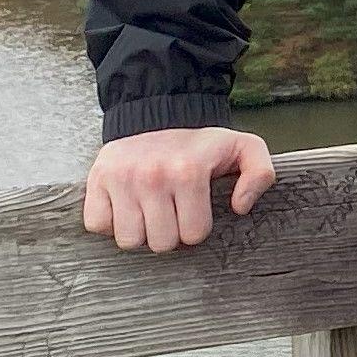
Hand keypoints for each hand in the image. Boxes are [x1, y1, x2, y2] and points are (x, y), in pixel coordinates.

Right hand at [83, 126, 276, 251]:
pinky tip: (126, 205)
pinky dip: (110, 221)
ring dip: (140, 231)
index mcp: (189, 172)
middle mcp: (152, 176)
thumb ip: (260, 175)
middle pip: (160, 243)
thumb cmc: (202, 143)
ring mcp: (121, 179)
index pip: (192, 235)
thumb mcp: (245, 148)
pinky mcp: (96, 181)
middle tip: (171, 211)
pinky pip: (97, 225)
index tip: (194, 210)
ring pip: (128, 240)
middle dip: (169, 232)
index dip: (196, 227)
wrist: (157, 113)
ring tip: (149, 210)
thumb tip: (240, 207)